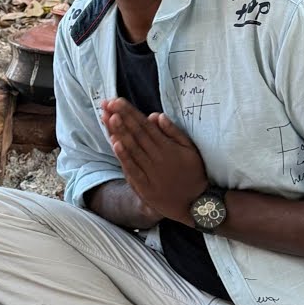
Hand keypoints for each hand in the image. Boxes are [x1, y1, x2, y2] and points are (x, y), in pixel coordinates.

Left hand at [101, 98, 207, 223]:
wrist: (195, 203)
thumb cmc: (193, 173)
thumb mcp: (190, 149)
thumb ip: (173, 132)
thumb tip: (155, 115)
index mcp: (168, 147)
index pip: (145, 125)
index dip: (130, 112)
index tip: (117, 101)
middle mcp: (158, 157)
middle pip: (136, 134)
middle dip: (121, 117)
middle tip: (108, 103)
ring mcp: (150, 172)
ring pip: (132, 149)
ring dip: (119, 132)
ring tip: (108, 117)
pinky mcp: (145, 186)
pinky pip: (132, 169)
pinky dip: (124, 156)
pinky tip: (115, 143)